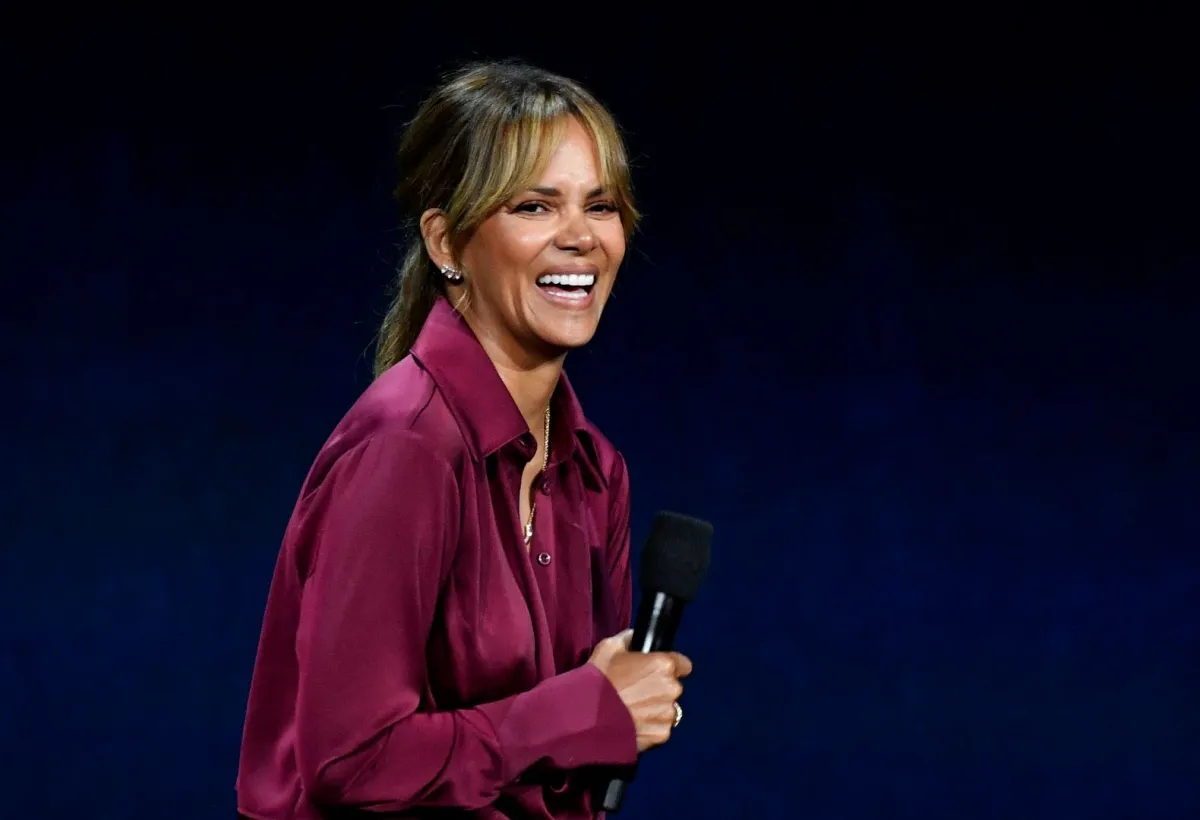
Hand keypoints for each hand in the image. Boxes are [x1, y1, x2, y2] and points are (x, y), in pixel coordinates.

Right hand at [588, 629, 692, 752]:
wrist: (587, 717)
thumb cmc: (599, 678)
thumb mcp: (610, 647)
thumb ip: (630, 639)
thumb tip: (636, 638)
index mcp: (664, 665)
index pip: (684, 664)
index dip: (671, 667)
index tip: (657, 672)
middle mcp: (672, 688)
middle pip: (674, 687)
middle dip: (660, 689)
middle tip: (638, 692)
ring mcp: (668, 713)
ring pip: (668, 709)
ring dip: (656, 709)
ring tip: (633, 710)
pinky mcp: (662, 734)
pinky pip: (661, 728)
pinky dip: (650, 727)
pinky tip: (633, 723)